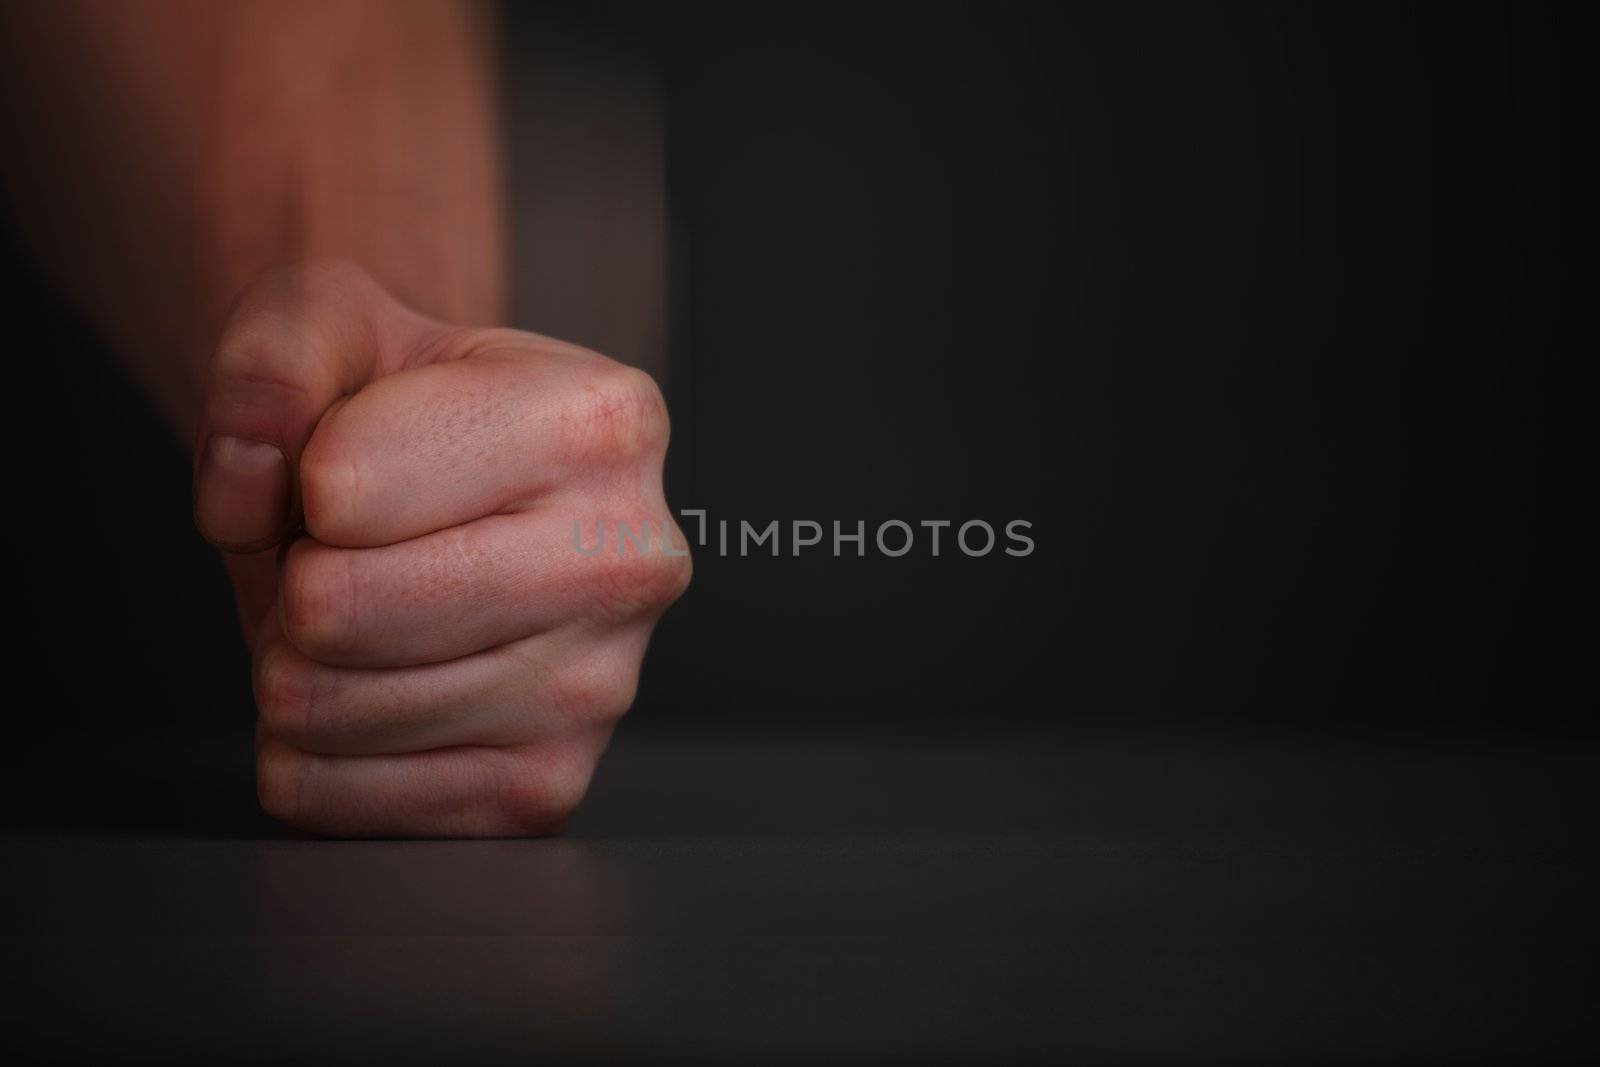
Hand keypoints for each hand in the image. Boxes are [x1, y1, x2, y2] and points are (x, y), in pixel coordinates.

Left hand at [192, 262, 690, 836]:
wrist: (463, 505)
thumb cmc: (405, 416)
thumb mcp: (331, 325)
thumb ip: (270, 354)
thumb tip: (251, 465)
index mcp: (604, 422)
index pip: (343, 484)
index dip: (304, 473)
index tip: (357, 462)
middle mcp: (632, 561)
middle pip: (337, 608)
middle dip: (295, 576)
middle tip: (346, 554)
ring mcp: (601, 690)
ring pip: (327, 708)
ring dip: (297, 663)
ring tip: (365, 614)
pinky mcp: (548, 788)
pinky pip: (334, 797)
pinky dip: (313, 750)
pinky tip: (372, 688)